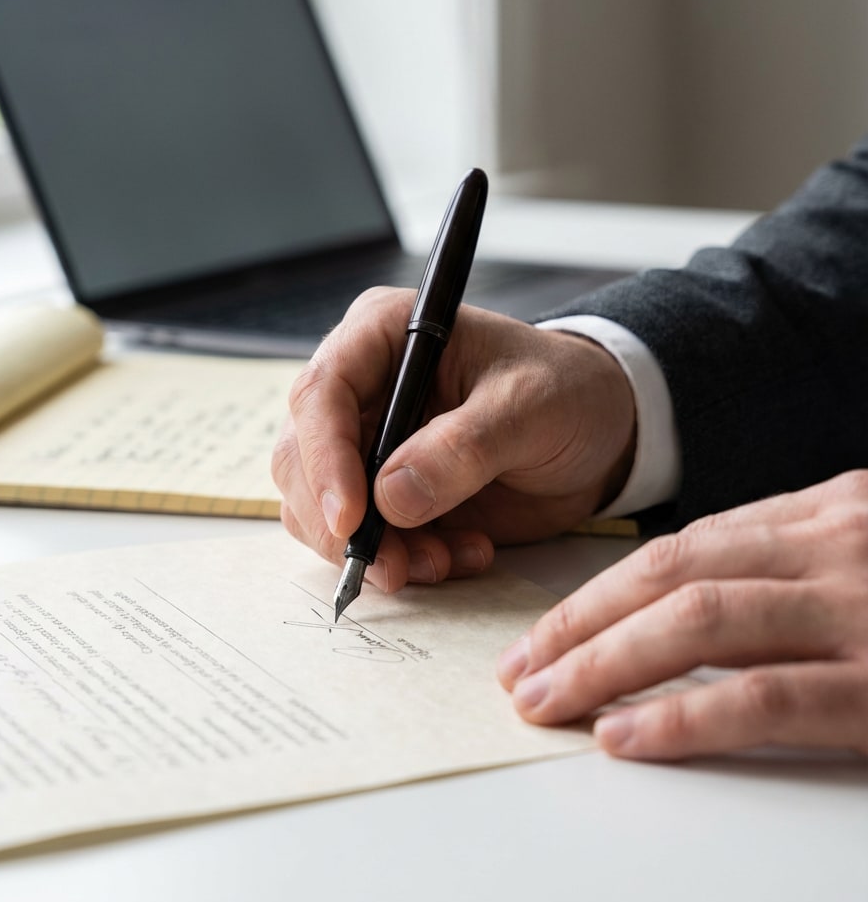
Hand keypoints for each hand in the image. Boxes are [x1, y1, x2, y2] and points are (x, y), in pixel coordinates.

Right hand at [272, 287, 635, 592]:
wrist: (599, 433)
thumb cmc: (567, 392)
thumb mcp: (531, 407)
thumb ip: (464, 446)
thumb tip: (389, 496)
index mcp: (385, 334)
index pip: (322, 392)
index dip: (325, 459)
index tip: (350, 519)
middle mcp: (362, 385)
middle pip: (302, 457)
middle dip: (342, 522)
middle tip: (395, 566)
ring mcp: (366, 441)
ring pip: (318, 506)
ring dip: (373, 548)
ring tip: (444, 560)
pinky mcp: (381, 492)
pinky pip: (359, 537)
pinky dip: (398, 560)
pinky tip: (457, 555)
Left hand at [498, 471, 867, 758]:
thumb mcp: (864, 557)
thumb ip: (790, 563)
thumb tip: (685, 600)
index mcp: (828, 510)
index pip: (686, 545)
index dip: (602, 590)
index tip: (547, 632)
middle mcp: (836, 544)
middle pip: (672, 573)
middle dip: (581, 623)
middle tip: (520, 669)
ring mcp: (858, 609)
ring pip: (697, 621)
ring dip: (604, 664)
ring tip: (546, 702)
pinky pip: (763, 697)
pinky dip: (681, 717)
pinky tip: (623, 736)